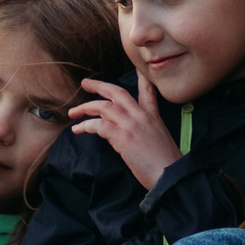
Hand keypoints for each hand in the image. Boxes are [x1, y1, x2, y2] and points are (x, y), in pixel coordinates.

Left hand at [70, 75, 183, 190]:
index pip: (147, 90)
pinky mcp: (123, 137)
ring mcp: (131, 124)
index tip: (136, 69)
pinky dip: (86, 126)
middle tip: (85, 83)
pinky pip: (98, 125)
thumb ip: (141, 131)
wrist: (171, 175)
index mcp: (152, 115)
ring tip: (73, 113)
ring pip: (103, 106)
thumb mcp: (159, 139)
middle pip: (116, 92)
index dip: (140, 78)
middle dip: (98, 86)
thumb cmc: (165, 164)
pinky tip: (78, 130)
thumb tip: (120, 133)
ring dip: (85, 108)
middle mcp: (141, 115)